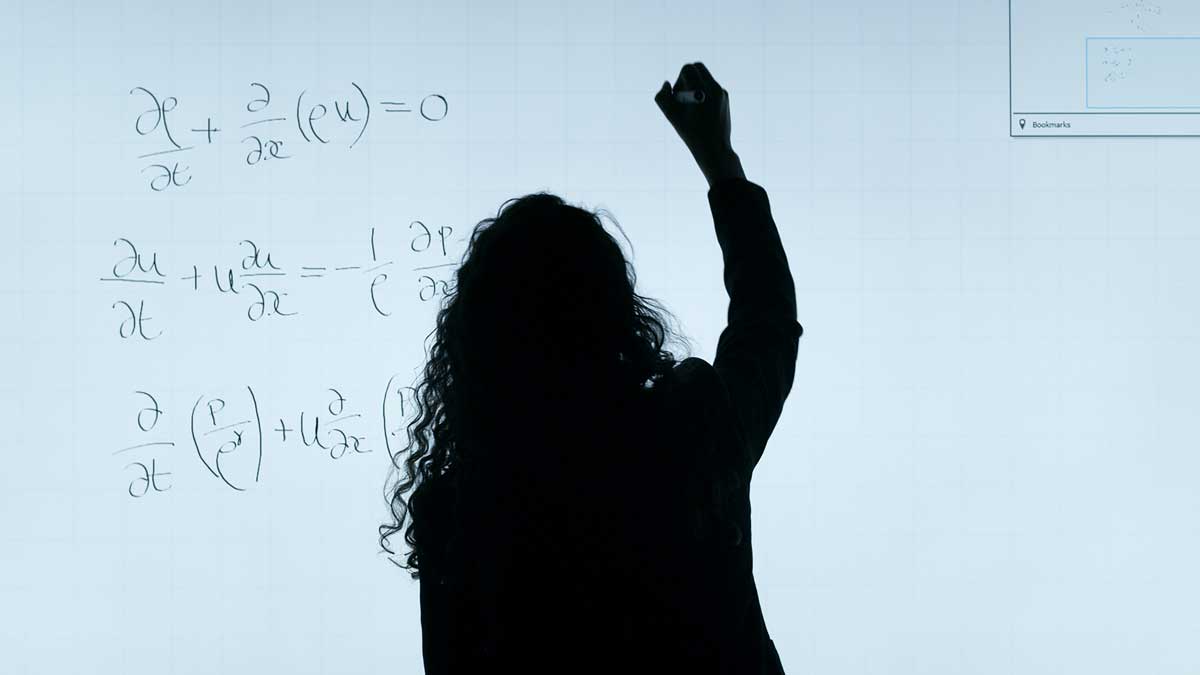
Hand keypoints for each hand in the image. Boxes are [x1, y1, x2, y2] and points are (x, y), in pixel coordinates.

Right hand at [655, 62, 744, 186]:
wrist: (714, 148)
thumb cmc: (691, 133)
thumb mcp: (671, 116)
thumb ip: (662, 98)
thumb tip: (667, 84)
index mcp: (701, 89)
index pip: (687, 69)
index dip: (679, 80)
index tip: (678, 95)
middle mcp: (714, 87)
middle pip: (698, 67)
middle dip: (687, 77)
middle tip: (683, 96)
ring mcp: (721, 92)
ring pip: (705, 76)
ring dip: (695, 84)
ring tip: (691, 105)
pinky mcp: (725, 98)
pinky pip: (711, 86)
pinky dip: (703, 92)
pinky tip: (700, 110)